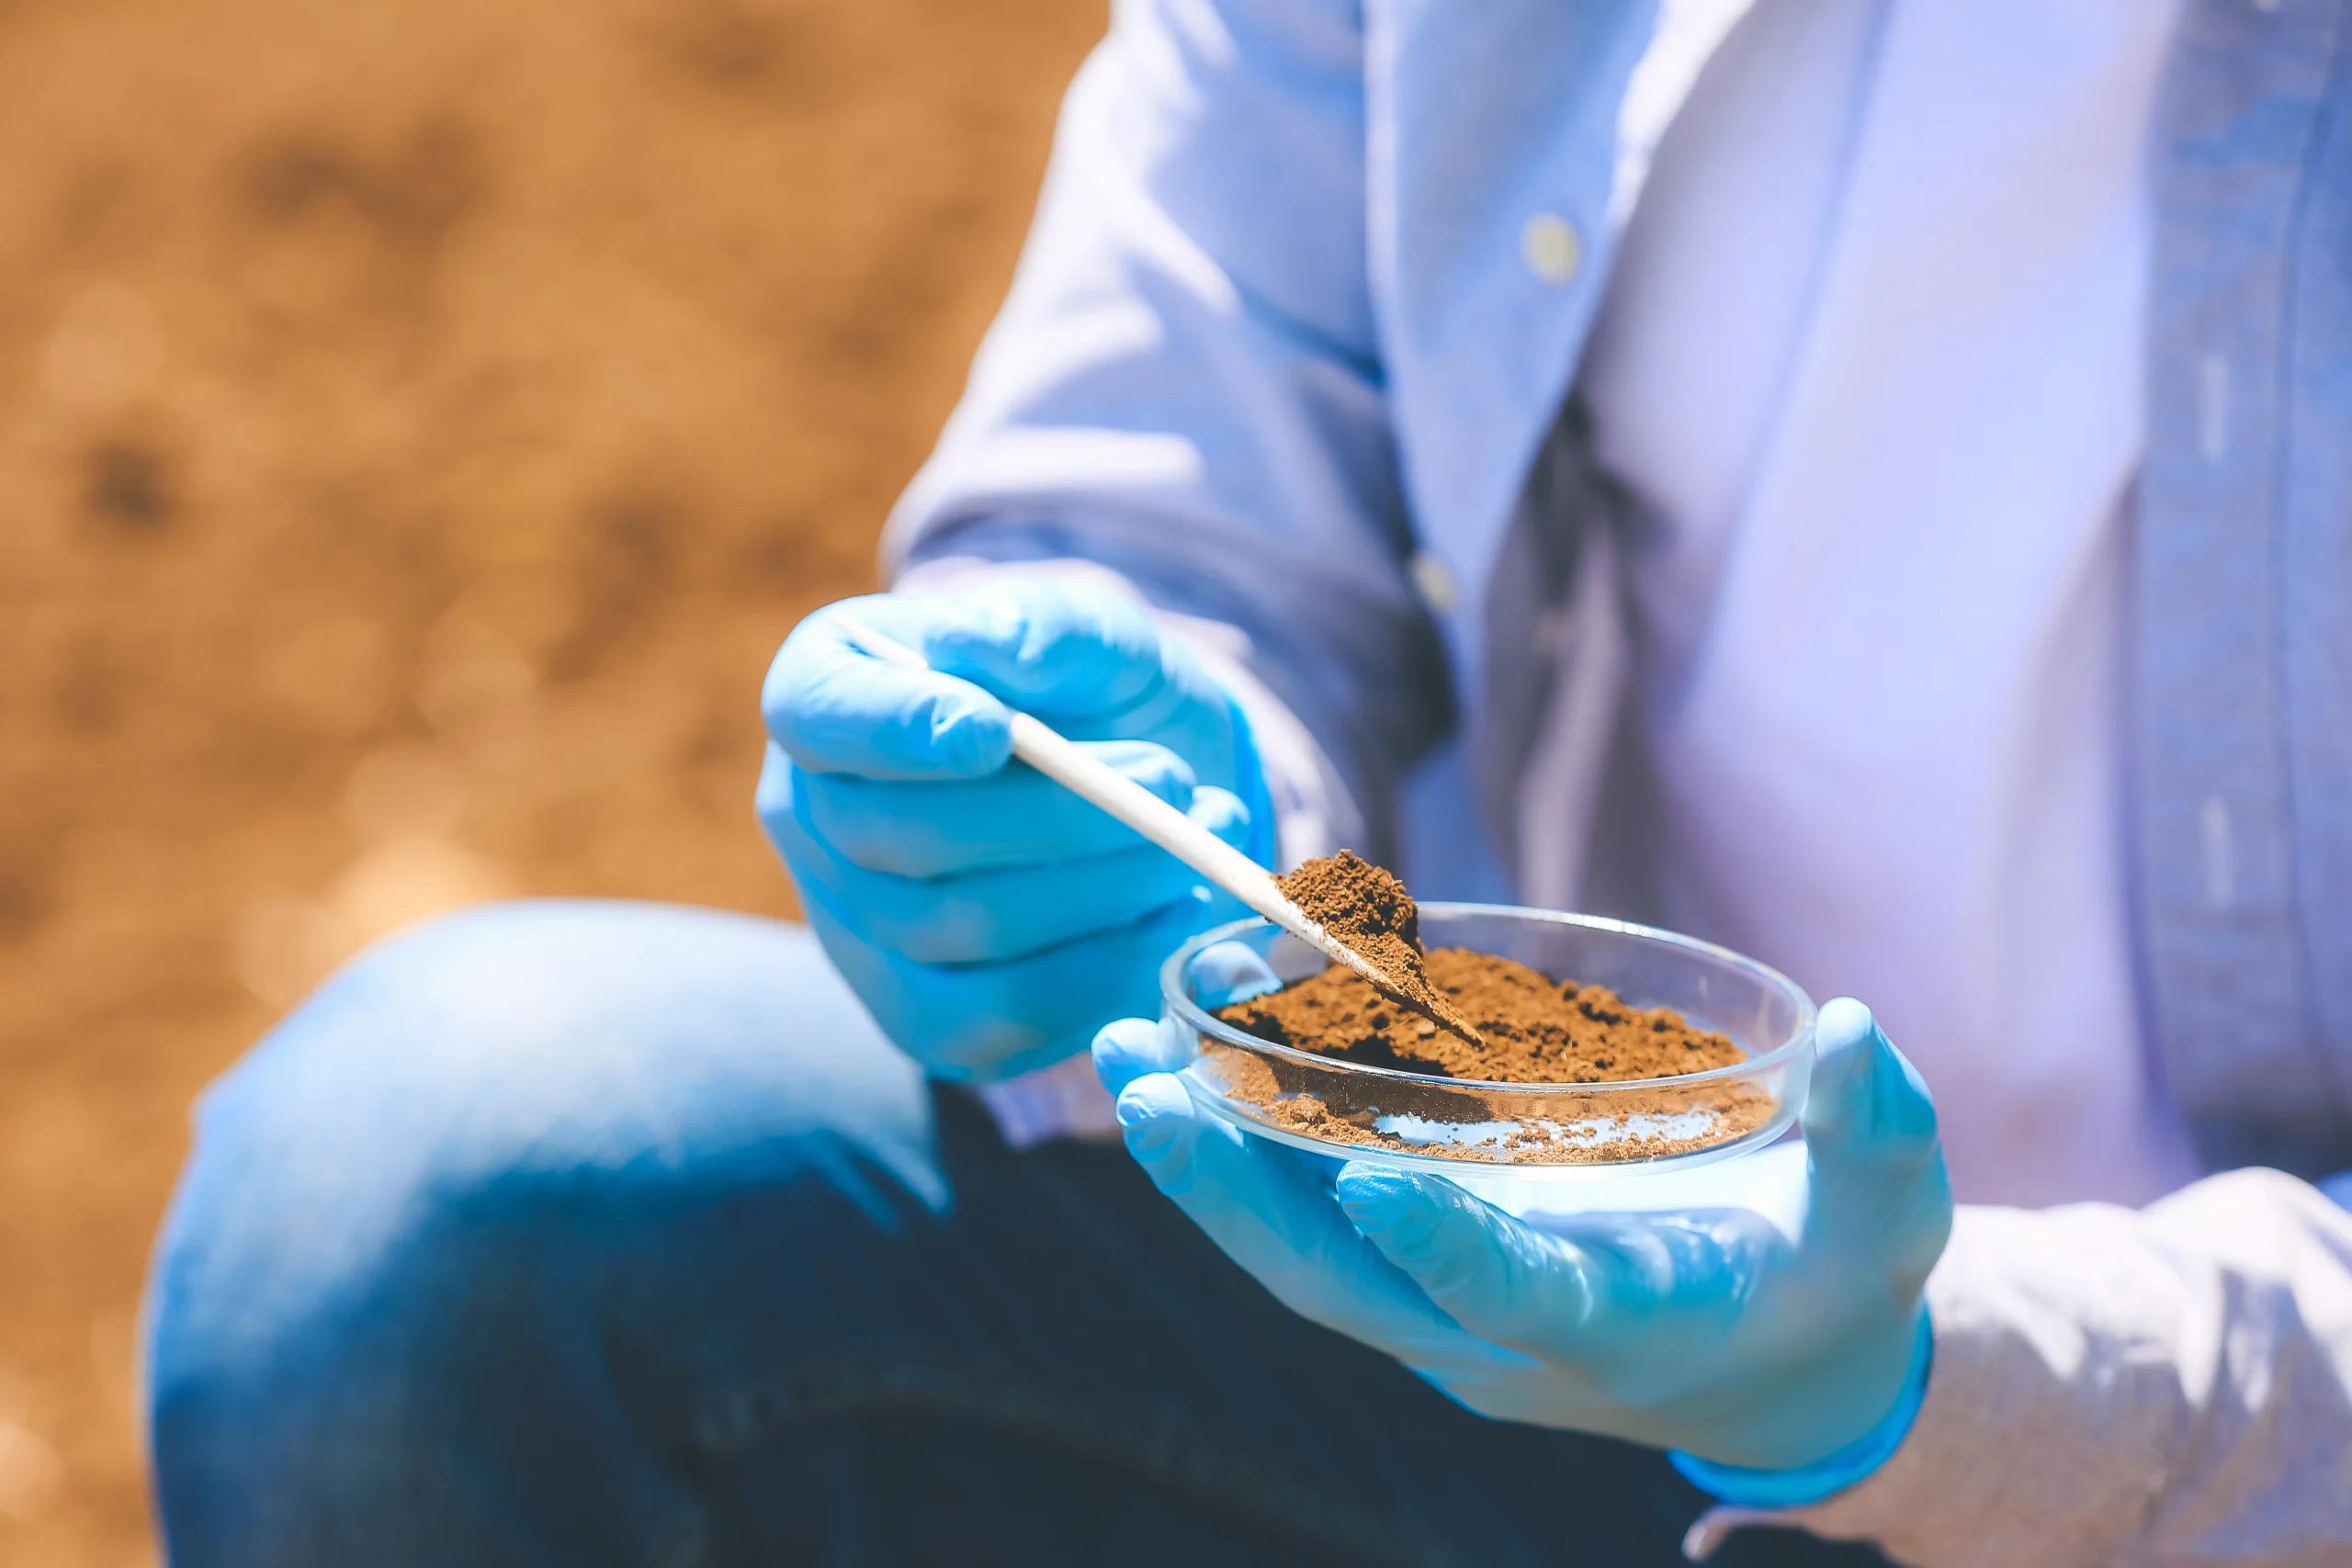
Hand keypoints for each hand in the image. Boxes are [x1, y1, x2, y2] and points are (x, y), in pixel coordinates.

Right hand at [759, 579, 1270, 1081]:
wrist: (1142, 779)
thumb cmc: (1091, 685)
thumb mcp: (1088, 627)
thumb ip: (1043, 629)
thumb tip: (982, 651)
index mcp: (826, 687)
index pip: (819, 711)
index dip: (896, 728)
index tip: (995, 731)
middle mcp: (814, 816)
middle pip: (903, 836)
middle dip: (1058, 817)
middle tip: (1173, 781)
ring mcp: (856, 926)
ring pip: (959, 929)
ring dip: (1103, 890)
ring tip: (1198, 838)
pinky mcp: (922, 1016)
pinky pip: (998, 1016)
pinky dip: (1105, 972)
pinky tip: (1174, 917)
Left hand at [1094, 993, 1951, 1471]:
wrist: (1770, 1369)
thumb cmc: (1831, 1279)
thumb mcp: (1885, 1217)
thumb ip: (1875, 1133)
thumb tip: (1862, 1031)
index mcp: (1620, 1324)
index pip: (1520, 1298)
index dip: (1450, 1252)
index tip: (1372, 1190)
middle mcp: (1506, 1337)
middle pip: (1346, 1284)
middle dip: (1241, 1193)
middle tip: (1151, 1086)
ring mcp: (1449, 1316)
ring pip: (1300, 1255)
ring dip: (1208, 1163)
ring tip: (1122, 1055)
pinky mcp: (1421, 1278)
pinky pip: (1308, 1224)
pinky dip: (1238, 1153)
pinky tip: (1180, 1062)